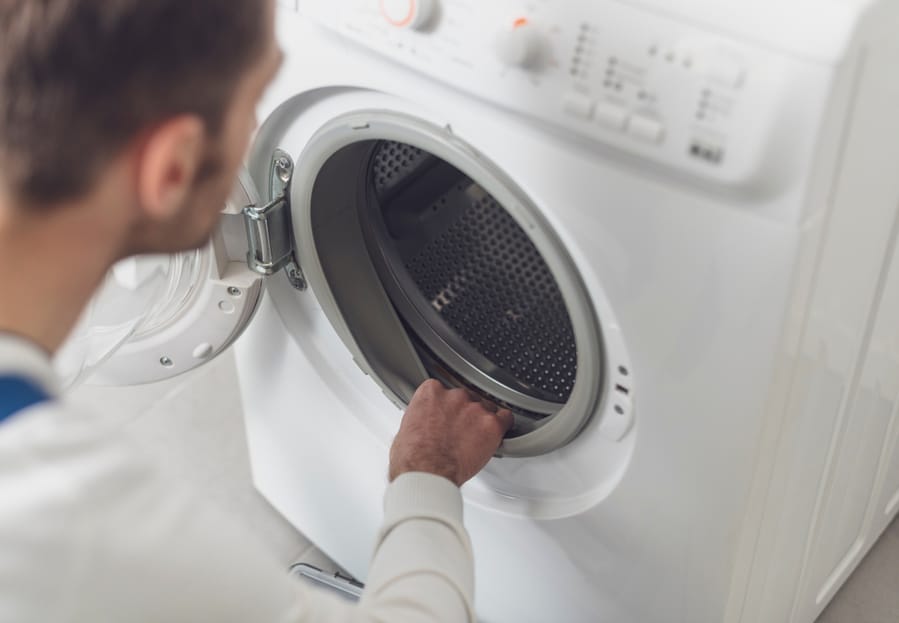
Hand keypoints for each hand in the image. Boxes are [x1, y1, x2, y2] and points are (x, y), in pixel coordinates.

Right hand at [389, 379, 513, 486]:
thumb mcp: (406, 428)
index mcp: (431, 392)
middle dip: (465, 413)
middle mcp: (455, 396)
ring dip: (482, 421)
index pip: (444, 390)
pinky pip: (505, 418)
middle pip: (467, 398)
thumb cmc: (413, 456)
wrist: (426, 472)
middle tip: (461, 432)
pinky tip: (496, 435)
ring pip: (486, 408)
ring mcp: (475, 408)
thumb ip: (421, 418)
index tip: (447, 416)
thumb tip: (423, 426)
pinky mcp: (491, 424)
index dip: (447, 406)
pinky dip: (502, 425)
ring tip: (476, 439)